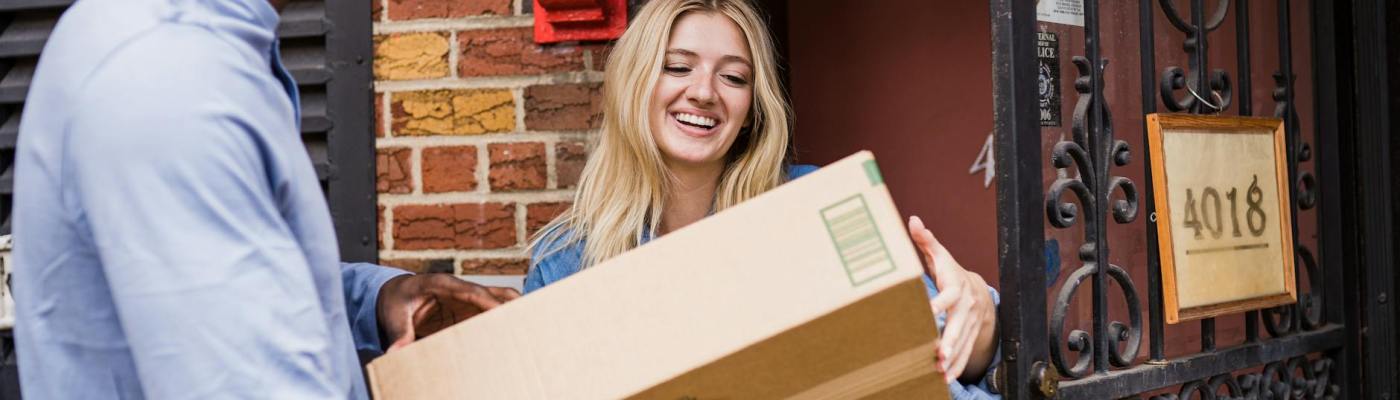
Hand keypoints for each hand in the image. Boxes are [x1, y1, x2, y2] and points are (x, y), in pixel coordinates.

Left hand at [377, 273, 520, 350]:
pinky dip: (506, 318)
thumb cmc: (394, 301)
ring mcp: (467, 298)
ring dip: (514, 310)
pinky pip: (493, 310)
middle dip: (511, 305)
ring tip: (533, 326)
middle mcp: (460, 288)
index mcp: (441, 283)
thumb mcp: (392, 317)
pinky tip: (518, 331)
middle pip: (493, 292)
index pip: (470, 290)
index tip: (501, 312)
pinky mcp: (470, 308)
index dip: (487, 301)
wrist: (394, 293)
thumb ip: (398, 334)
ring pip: (499, 298)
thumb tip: (395, 352)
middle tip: (529, 319)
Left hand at [908, 216, 997, 382]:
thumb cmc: (951, 271)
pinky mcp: (971, 336)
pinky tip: (945, 379)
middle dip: (950, 340)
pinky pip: (968, 353)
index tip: (927, 312)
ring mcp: (971, 323)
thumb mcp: (940, 255)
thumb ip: (925, 240)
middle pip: (959, 325)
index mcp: (956, 286)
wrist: (977, 289)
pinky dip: (958, 366)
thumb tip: (913, 220)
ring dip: (954, 359)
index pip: (948, 295)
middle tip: (939, 354)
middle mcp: (966, 307)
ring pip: (964, 343)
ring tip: (940, 373)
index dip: (938, 303)